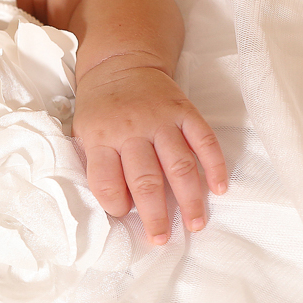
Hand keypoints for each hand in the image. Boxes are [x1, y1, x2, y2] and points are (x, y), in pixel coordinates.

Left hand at [73, 62, 226, 243]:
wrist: (120, 63)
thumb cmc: (100, 108)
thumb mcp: (83, 132)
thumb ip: (96, 164)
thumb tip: (116, 206)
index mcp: (101, 137)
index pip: (106, 180)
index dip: (115, 203)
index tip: (124, 215)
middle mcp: (132, 130)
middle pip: (146, 179)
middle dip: (155, 215)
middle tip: (162, 238)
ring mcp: (161, 120)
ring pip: (179, 165)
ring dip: (190, 198)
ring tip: (196, 224)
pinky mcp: (185, 111)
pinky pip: (204, 140)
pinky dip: (214, 165)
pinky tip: (219, 188)